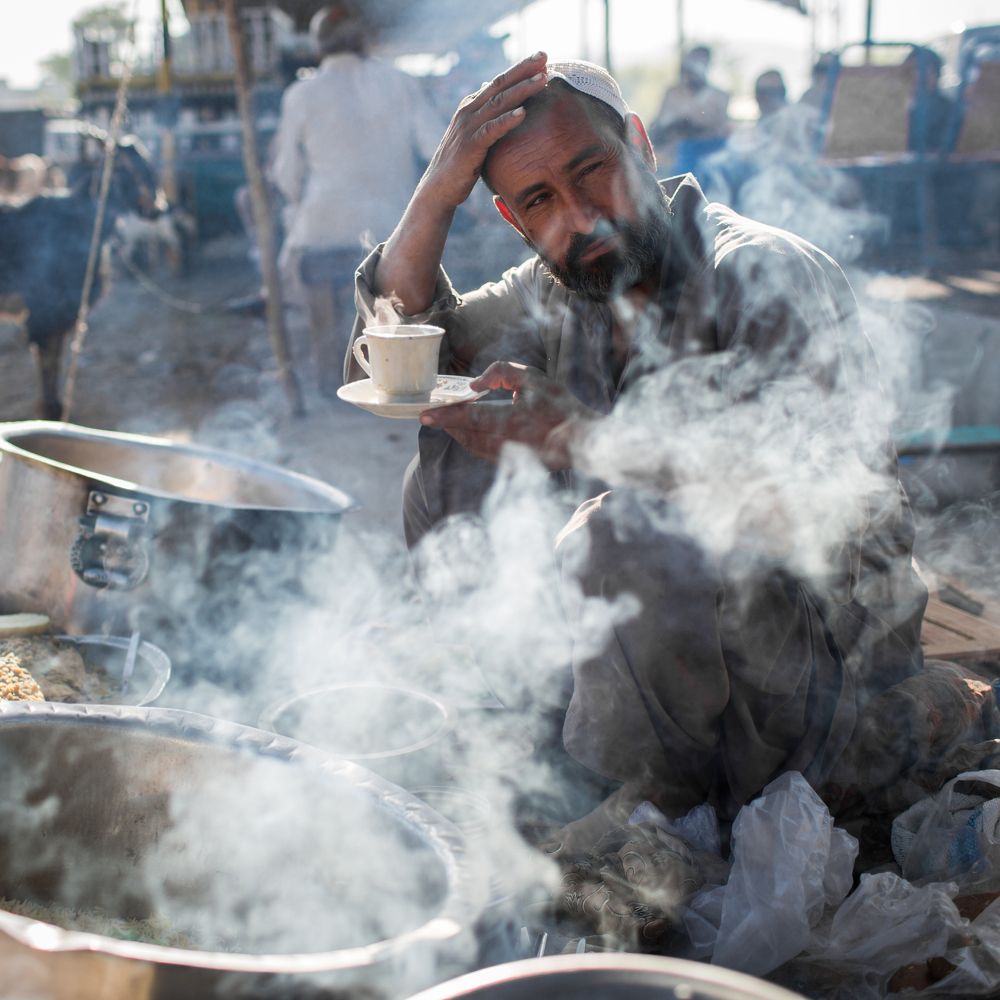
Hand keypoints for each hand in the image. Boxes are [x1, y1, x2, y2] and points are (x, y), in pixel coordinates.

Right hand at [418, 52, 548, 210]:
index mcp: (471, 106)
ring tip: (542, 80)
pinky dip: (507, 120)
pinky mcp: (470, 146)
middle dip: (523, 69)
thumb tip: (489, 90)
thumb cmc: (461, 164)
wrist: (439, 188)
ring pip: (499, 103)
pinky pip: (491, 129)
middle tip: (544, 55)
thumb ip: (484, 114)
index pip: (499, 82)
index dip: (520, 68)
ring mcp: (468, 127)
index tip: (542, 57)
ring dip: (521, 90)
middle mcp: (469, 111)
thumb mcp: (474, 134)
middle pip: (499, 84)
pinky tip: (523, 113)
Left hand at [419, 361, 599, 469]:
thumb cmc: (562, 407)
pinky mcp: (513, 464)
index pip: (469, 417)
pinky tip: (471, 435)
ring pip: (473, 447)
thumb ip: (502, 373)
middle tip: (434, 415)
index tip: (425, 415)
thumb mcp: (535, 378)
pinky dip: (473, 444)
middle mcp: (506, 442)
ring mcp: (509, 456)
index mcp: (511, 420)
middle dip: (448, 425)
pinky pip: (484, 454)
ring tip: (451, 423)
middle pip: (465, 435)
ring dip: (459, 435)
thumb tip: (476, 383)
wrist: (584, 442)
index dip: (445, 416)